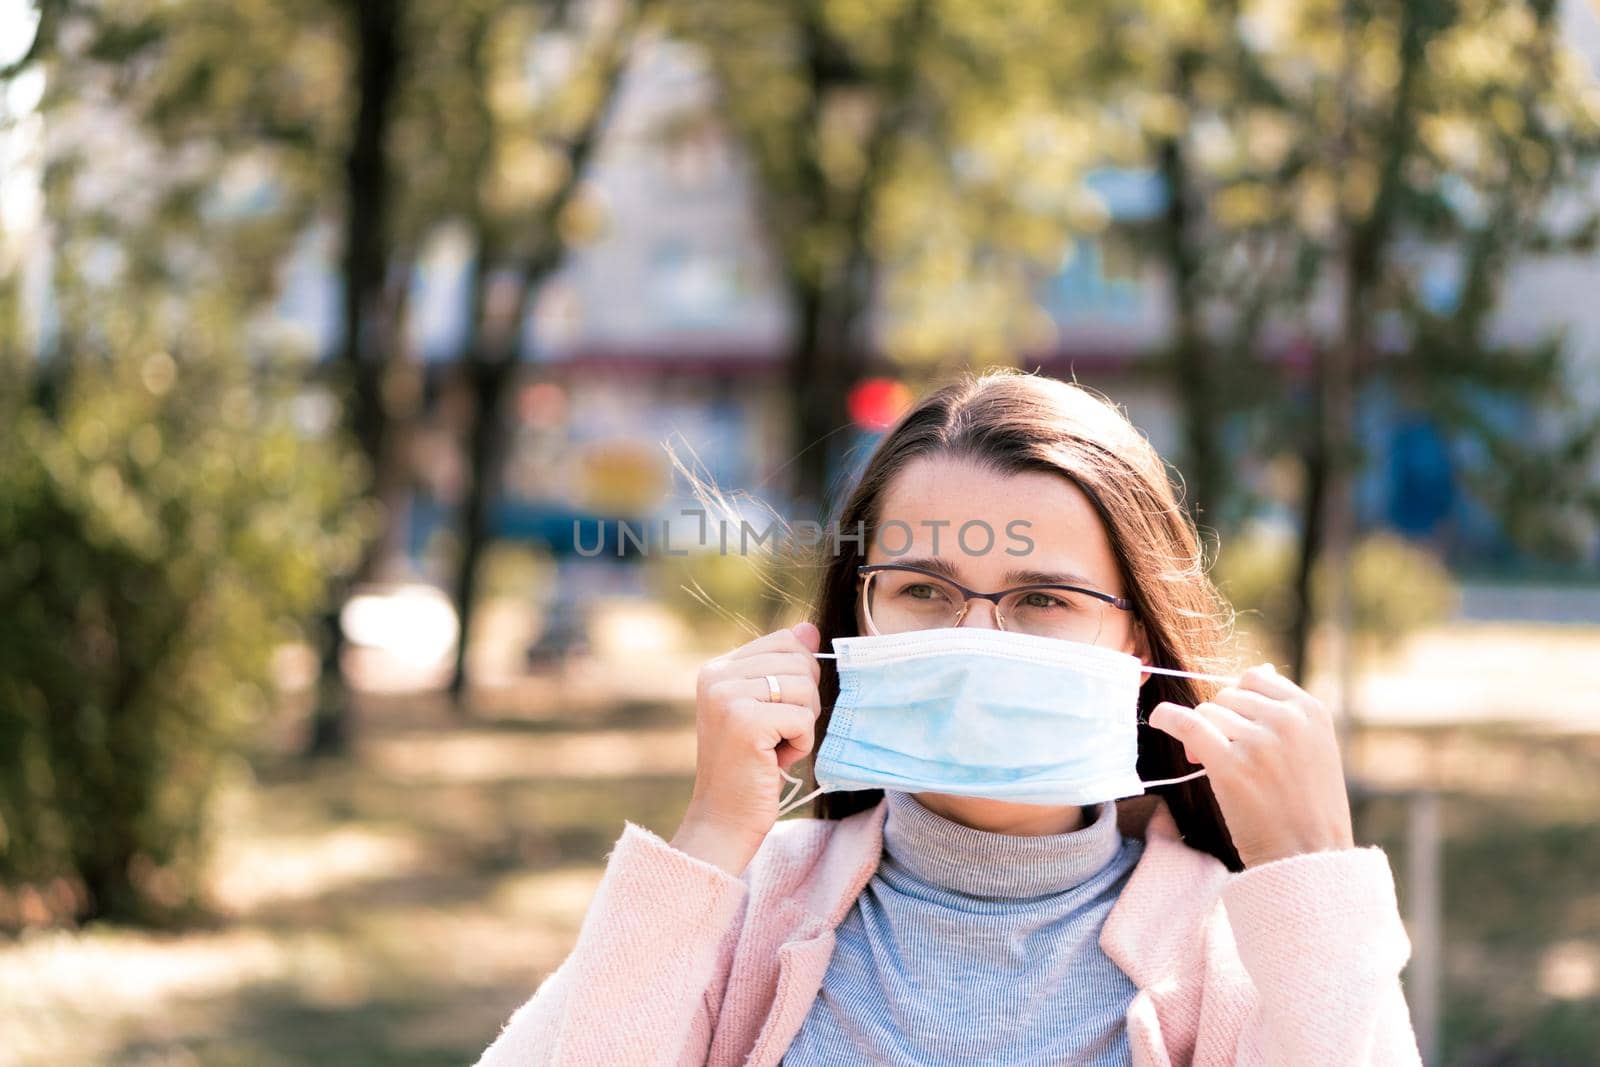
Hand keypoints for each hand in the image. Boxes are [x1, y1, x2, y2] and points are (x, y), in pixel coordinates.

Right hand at [670, 622, 822, 875]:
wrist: (723, 819)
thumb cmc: (748, 767)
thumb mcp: (765, 709)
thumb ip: (783, 667)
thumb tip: (809, 628)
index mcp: (717, 668)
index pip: (786, 641)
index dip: (799, 677)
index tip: (777, 711)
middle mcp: (716, 676)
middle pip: (800, 662)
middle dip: (803, 703)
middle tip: (775, 735)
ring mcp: (727, 697)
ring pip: (805, 688)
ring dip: (802, 725)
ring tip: (772, 747)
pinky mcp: (745, 722)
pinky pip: (803, 719)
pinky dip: (801, 744)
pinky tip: (774, 760)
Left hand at [1147, 663, 1355, 868]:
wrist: (1308, 857)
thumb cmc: (1306, 804)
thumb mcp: (1314, 748)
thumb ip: (1286, 711)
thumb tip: (1256, 670)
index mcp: (1311, 710)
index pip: (1254, 679)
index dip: (1238, 701)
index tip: (1236, 725)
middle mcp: (1287, 720)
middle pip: (1227, 697)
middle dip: (1219, 720)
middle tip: (1224, 752)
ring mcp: (1259, 741)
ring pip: (1208, 713)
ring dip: (1205, 735)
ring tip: (1218, 765)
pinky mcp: (1231, 765)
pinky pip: (1188, 725)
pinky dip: (1168, 718)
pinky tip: (1159, 719)